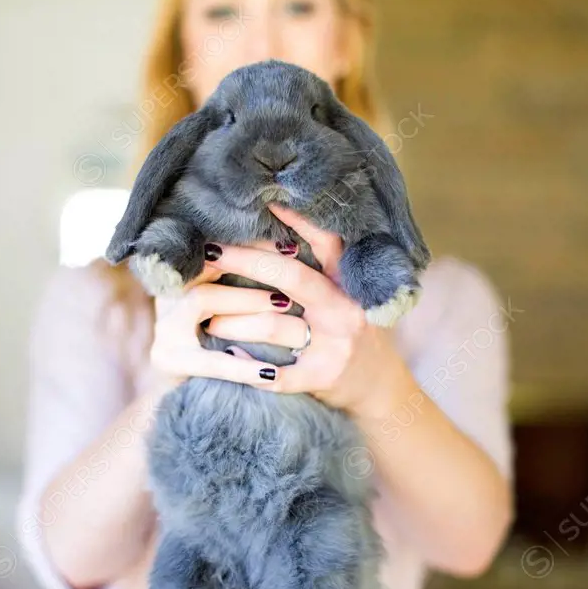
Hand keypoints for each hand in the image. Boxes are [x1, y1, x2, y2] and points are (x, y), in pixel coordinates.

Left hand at [149, 204, 412, 419]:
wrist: (379, 387)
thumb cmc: (351, 332)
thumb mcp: (346, 294)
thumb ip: (319, 270)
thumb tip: (271, 235)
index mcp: (349, 283)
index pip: (326, 242)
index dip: (297, 220)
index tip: (264, 201)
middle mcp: (345, 309)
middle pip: (291, 276)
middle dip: (245, 260)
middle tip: (209, 251)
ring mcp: (335, 345)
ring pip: (274, 325)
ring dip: (233, 321)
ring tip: (208, 319)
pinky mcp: (323, 378)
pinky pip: (277, 374)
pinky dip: (247, 368)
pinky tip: (227, 359)